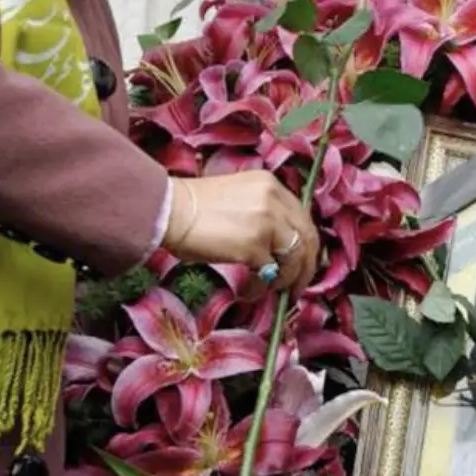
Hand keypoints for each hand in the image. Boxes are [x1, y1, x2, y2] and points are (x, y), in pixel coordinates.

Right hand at [161, 173, 319, 294]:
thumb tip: (278, 247)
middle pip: (308, 237)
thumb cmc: (192, 207)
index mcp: (272, 185)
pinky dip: (264, 286)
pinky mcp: (255, 245)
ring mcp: (268, 222)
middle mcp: (276, 200)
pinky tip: (252, 290)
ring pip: (294, 257)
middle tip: (299, 286)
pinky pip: (271, 273)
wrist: (167, 210)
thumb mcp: (239, 198)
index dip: (306, 243)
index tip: (302, 261)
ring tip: (274, 290)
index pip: (302, 217)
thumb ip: (264, 213)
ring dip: (288, 279)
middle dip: (307, 266)